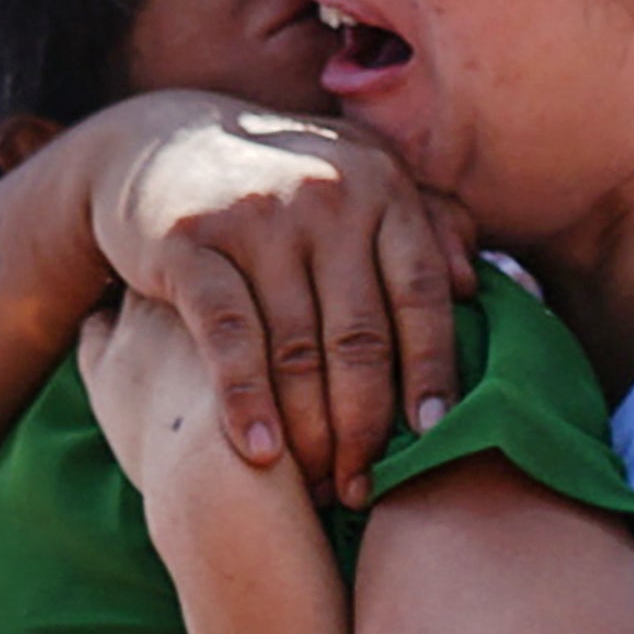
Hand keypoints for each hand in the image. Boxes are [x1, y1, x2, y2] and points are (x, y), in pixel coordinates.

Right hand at [85, 92, 479, 509]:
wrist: (159, 143)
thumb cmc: (284, 181)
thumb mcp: (359, 179)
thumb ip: (425, 222)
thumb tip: (474, 282)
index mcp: (381, 186)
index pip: (421, 292)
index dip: (433, 370)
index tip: (435, 437)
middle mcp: (326, 196)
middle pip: (361, 335)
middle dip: (368, 422)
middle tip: (368, 485)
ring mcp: (257, 217)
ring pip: (297, 348)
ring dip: (311, 430)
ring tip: (321, 489)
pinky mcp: (189, 242)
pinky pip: (228, 337)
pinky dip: (245, 401)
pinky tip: (260, 453)